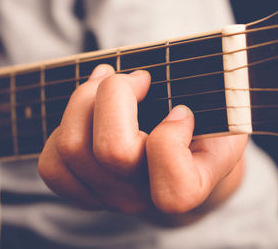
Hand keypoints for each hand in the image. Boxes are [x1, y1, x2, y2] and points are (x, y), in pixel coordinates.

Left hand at [38, 64, 247, 215]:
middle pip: (111, 150)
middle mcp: (143, 199)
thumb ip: (215, 106)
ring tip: (105, 79)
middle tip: (136, 77)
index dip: (172, 137)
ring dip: (85, 98)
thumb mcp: (226, 114)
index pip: (172, 188)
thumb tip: (153, 90)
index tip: (181, 110)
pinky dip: (62, 126)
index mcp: (187, 188)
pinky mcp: (80, 189)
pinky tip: (86, 110)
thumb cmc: (203, 128)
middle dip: (117, 93)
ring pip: (72, 148)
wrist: (183, 158)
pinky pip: (51, 165)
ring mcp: (107, 197)